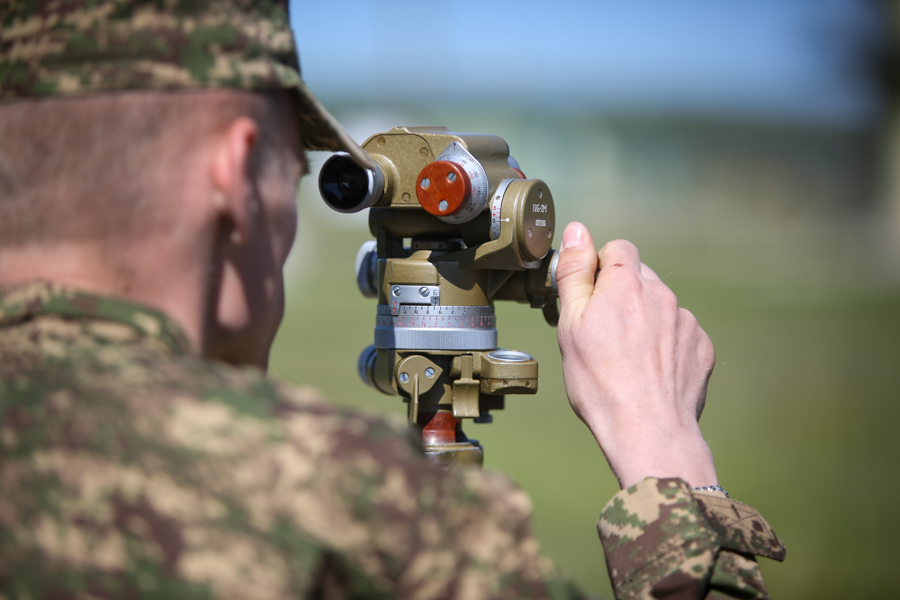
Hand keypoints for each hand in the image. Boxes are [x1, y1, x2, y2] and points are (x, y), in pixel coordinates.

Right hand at [555, 222, 717, 488]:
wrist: (648, 430)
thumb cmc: (601, 382)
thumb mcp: (571, 324)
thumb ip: (574, 272)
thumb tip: (576, 232)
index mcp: (627, 283)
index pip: (618, 249)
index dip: (602, 270)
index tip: (591, 301)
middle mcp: (662, 293)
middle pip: (640, 278)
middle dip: (623, 296)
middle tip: (604, 335)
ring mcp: (686, 320)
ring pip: (661, 307)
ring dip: (646, 321)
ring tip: (628, 359)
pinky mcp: (702, 346)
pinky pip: (680, 334)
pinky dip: (666, 345)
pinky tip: (651, 371)